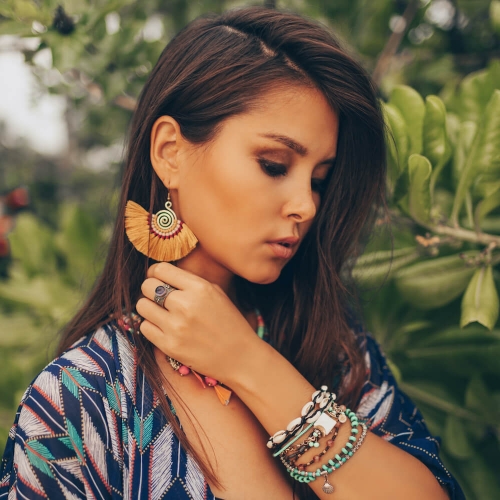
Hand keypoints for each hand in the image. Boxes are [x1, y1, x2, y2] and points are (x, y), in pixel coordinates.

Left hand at [136, 262, 260, 385]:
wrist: (240, 357)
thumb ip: (189, 282)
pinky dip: (151, 326)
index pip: (161, 269)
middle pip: (147, 286)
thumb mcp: (216, 293)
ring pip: (142, 306)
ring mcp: (176, 326)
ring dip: (148, 308)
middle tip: (158, 297)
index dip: (156, 273)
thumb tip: (160, 274)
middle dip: (150, 289)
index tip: (158, 278)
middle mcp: (185, 305)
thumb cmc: (229, 323)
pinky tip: (163, 327)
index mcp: (199, 288)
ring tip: (160, 312)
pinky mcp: (169, 346)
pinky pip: (144, 327)